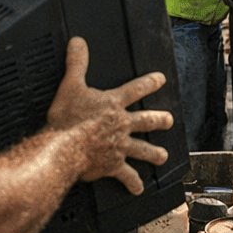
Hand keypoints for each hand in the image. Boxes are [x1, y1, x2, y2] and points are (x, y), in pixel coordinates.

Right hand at [46, 37, 171, 194]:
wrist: (64, 148)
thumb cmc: (67, 119)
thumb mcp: (70, 85)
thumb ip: (76, 63)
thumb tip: (78, 43)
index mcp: (113, 105)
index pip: (136, 89)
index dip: (149, 83)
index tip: (160, 80)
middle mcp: (121, 125)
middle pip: (146, 120)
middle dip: (159, 120)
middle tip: (168, 120)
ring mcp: (119, 146)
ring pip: (142, 149)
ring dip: (154, 153)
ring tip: (162, 156)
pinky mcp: (113, 165)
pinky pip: (126, 175)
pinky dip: (132, 183)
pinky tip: (137, 189)